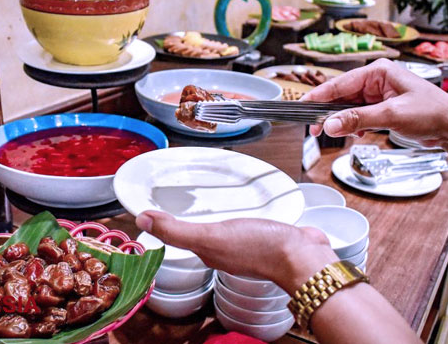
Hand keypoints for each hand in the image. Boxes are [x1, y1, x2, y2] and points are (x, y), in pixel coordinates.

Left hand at [135, 210, 338, 292]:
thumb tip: (143, 221)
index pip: (179, 235)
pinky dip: (240, 206)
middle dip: (187, 212)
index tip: (153, 202)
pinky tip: (243, 197)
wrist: (304, 257)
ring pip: (222, 221)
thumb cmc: (260, 249)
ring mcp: (246, 239)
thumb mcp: (211, 237)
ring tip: (205, 192)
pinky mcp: (266, 229)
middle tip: (175, 191)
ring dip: (214, 209)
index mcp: (208, 249)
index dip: (165, 220)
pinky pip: (247, 215)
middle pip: (199, 229)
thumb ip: (177, 231)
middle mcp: (225, 246)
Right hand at [302, 58, 447, 144]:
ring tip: (337, 134)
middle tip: (314, 128)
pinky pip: (358, 116)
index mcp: (378, 71)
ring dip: (342, 121)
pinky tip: (355, 134)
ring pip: (348, 108)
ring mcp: (378, 95)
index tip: (301, 107)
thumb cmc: (432, 112)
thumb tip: (329, 124)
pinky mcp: (381, 108)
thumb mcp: (391, 115)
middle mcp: (376, 80)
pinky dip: (353, 126)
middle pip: (341, 96)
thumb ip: (357, 119)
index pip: (339, 83)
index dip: (318, 97)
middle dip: (328, 113)